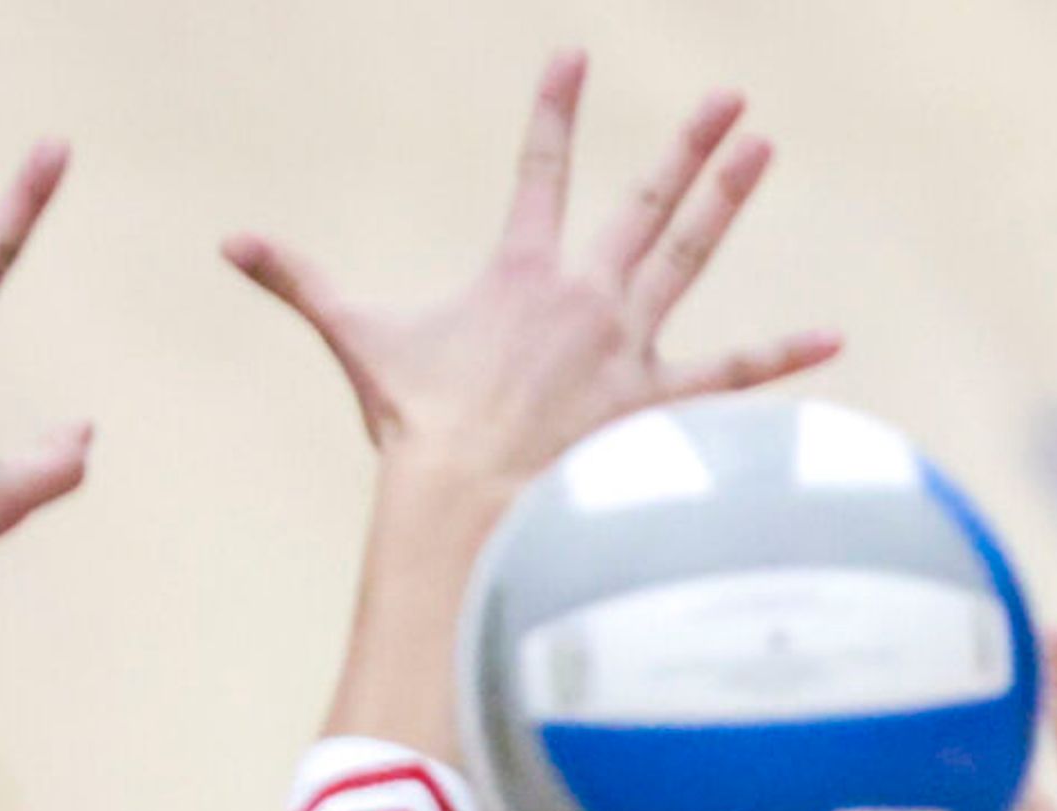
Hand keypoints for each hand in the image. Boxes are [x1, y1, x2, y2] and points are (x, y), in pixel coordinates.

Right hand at [224, 51, 837, 504]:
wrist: (468, 507)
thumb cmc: (415, 432)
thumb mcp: (356, 344)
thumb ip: (298, 283)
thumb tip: (226, 241)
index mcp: (521, 274)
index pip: (540, 170)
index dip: (554, 109)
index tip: (574, 57)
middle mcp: (587, 297)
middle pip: (645, 204)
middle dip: (687, 146)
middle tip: (728, 98)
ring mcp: (629, 348)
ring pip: (691, 258)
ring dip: (728, 201)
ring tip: (765, 149)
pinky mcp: (658, 405)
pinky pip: (731, 376)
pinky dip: (782, 358)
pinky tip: (830, 337)